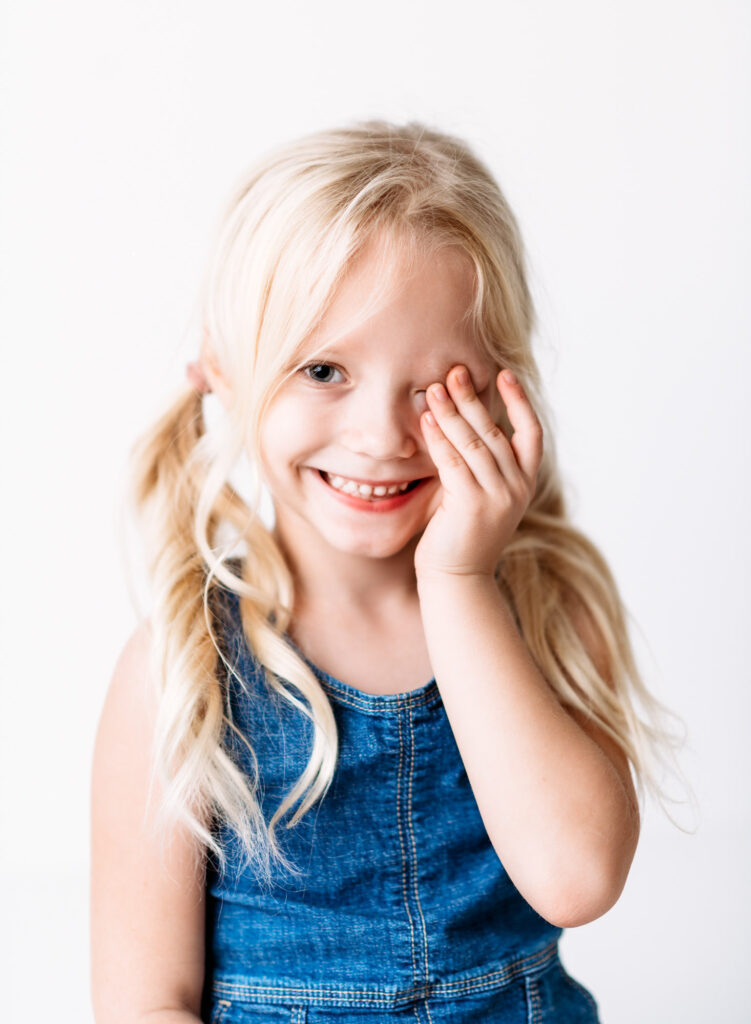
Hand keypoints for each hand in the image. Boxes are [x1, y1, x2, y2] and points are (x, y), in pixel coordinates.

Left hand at [413, 364, 542, 580]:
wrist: (458, 580)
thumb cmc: (462, 537)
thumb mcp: (482, 498)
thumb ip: (482, 467)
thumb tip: (465, 426)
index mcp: (525, 484)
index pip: (531, 434)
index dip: (519, 402)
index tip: (504, 374)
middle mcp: (516, 488)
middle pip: (495, 432)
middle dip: (473, 399)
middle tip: (454, 371)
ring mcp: (497, 497)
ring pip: (474, 443)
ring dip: (452, 413)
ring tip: (434, 389)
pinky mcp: (471, 505)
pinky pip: (454, 462)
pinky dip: (439, 438)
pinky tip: (427, 420)